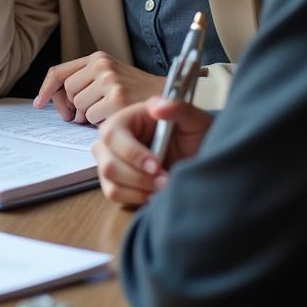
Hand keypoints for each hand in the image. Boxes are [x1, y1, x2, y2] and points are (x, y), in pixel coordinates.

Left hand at [33, 52, 165, 124]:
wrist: (169, 98)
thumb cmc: (136, 92)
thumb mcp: (110, 76)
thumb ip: (85, 81)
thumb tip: (53, 99)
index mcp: (98, 58)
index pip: (59, 72)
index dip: (46, 89)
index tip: (39, 103)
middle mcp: (102, 66)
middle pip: (68, 92)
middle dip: (71, 107)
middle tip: (82, 115)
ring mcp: (110, 82)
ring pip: (79, 106)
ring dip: (88, 116)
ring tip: (106, 113)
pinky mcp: (117, 99)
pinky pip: (92, 118)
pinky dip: (99, 123)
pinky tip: (114, 118)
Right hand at [93, 96, 212, 206]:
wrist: (199, 158)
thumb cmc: (194, 136)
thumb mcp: (193, 120)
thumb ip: (178, 109)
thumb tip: (157, 108)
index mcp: (126, 120)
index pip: (113, 135)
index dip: (131, 153)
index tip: (156, 166)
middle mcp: (113, 140)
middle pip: (107, 162)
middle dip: (138, 177)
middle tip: (165, 182)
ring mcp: (111, 161)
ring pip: (109, 181)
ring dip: (138, 190)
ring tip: (163, 188)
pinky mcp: (116, 182)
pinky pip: (114, 194)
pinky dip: (135, 198)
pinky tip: (154, 194)